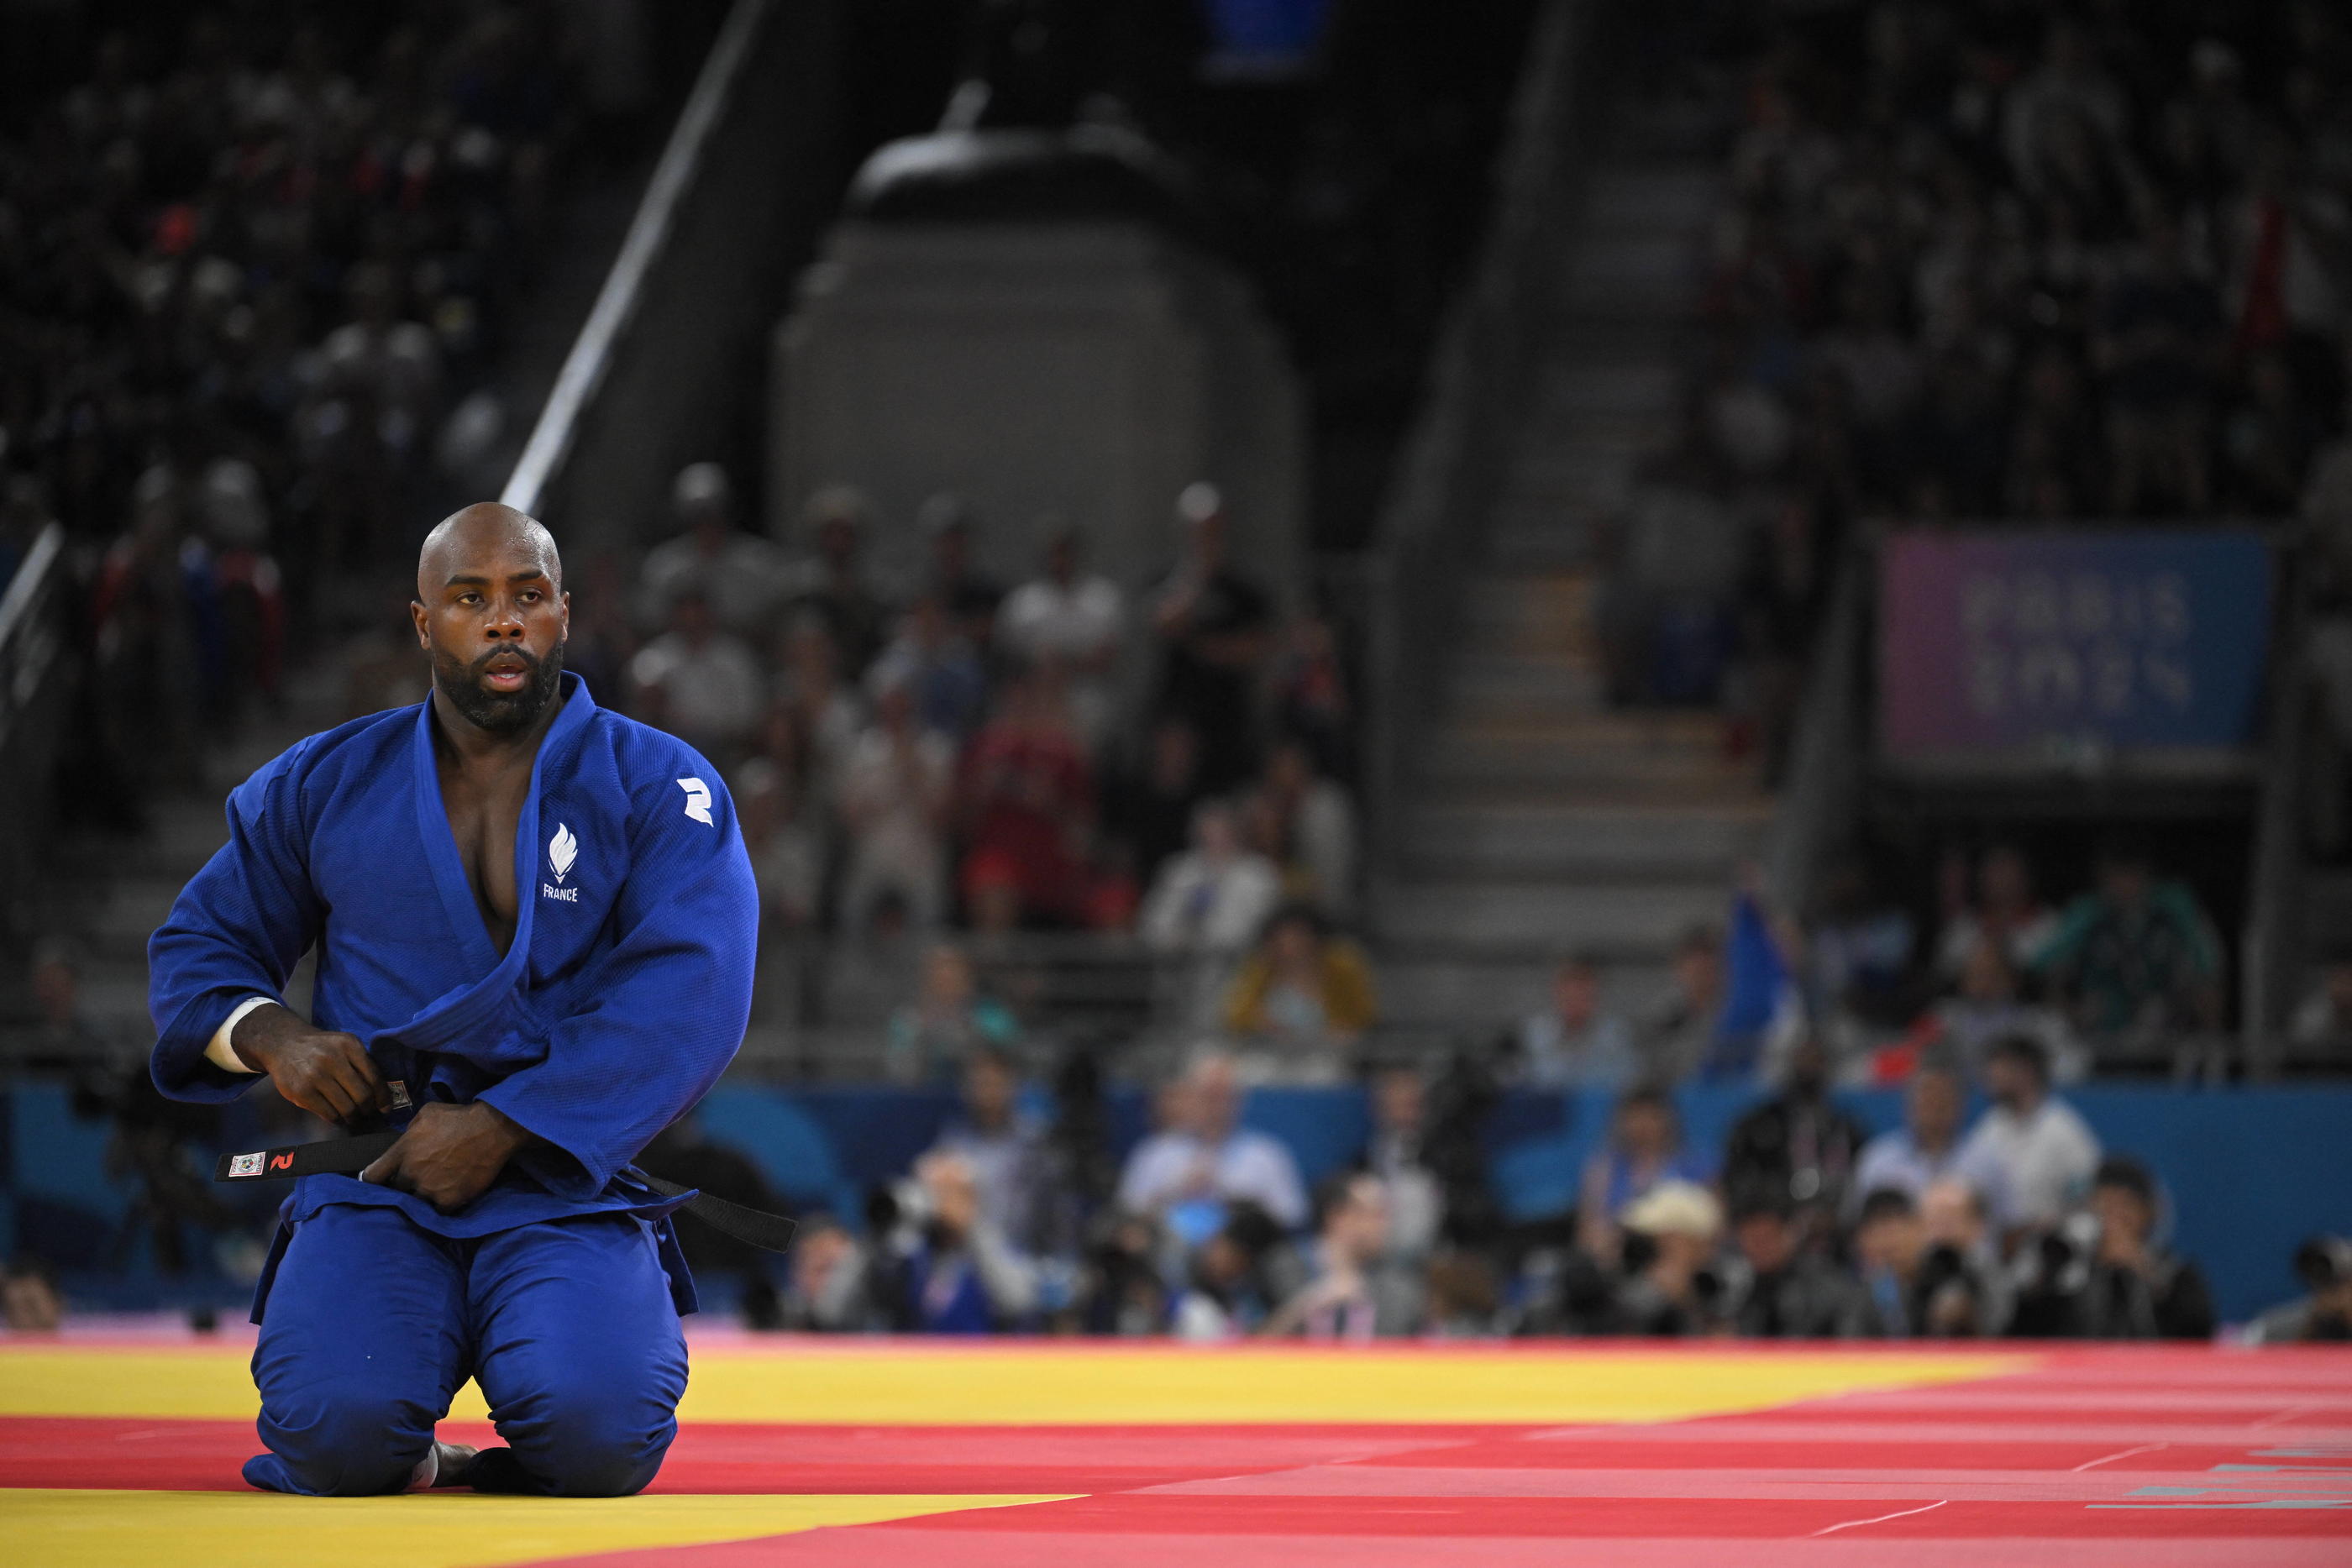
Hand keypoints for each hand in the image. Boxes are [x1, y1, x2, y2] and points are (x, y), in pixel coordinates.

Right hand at [232, 1003, 388, 1126]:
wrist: (283, 1044)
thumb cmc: (320, 1047)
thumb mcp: (344, 1045)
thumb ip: (361, 1063)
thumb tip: (381, 1093)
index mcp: (349, 1045)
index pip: (374, 1077)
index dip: (383, 1097)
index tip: (386, 1107)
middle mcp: (333, 1059)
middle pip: (362, 1095)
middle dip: (369, 1109)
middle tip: (368, 1113)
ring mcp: (316, 1076)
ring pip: (346, 1107)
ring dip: (353, 1117)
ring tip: (353, 1117)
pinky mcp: (302, 1092)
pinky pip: (328, 1113)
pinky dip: (336, 1118)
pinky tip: (337, 1116)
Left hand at [360, 1101, 532, 1212]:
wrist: (493, 1129)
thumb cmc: (459, 1117)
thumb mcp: (426, 1114)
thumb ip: (409, 1131)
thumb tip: (406, 1141)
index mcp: (401, 1152)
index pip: (371, 1177)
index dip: (372, 1181)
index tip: (379, 1181)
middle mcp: (411, 1174)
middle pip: (396, 1191)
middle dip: (403, 1185)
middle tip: (416, 1179)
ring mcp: (429, 1189)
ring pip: (416, 1203)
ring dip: (422, 1196)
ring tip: (433, 1189)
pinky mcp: (449, 1200)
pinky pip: (437, 1211)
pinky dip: (441, 1205)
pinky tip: (447, 1197)